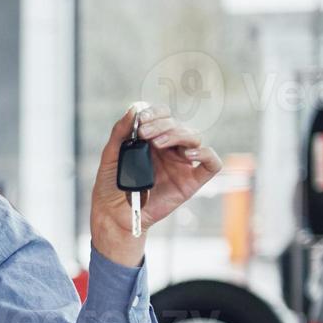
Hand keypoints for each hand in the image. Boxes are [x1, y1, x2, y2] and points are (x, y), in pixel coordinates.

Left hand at [89, 102, 223, 262]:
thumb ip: (120, 132)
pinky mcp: (192, 181)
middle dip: (162, 125)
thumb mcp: (110, 155)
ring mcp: (182, 164)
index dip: (156, 113)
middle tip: (144, 134)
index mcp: (153, 139)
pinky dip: (206, 154)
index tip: (141, 119)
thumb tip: (134, 108)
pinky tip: (188, 155)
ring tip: (158, 143)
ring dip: (178, 135)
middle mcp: (170, 149)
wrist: (114, 214)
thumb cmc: (111, 185)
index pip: (164, 116)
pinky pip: (212, 163)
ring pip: (194, 138)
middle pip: (179, 125)